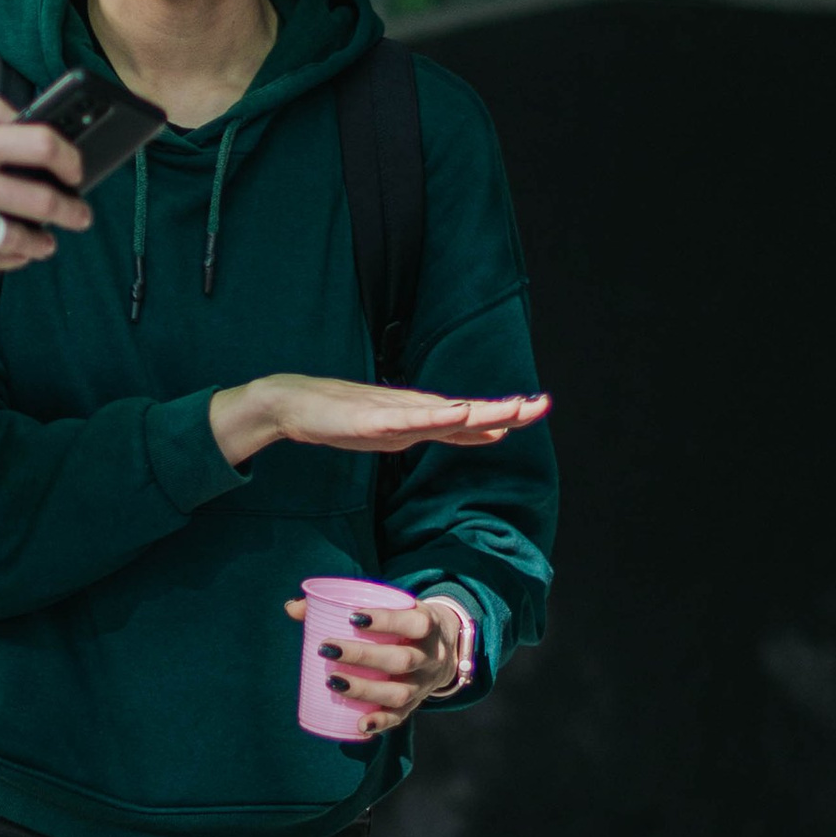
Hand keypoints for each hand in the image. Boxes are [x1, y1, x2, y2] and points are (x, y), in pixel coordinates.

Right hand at [0, 98, 88, 293]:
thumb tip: (27, 117)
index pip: (39, 144)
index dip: (69, 159)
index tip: (76, 171)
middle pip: (41, 200)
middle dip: (71, 211)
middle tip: (79, 215)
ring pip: (20, 239)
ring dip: (41, 242)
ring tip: (45, 241)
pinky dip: (7, 260)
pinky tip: (10, 255)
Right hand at [211, 375, 547, 468]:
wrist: (294, 404)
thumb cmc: (343, 417)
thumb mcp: (397, 431)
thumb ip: (437, 431)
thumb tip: (482, 432)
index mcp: (422, 415)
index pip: (472, 418)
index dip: (505, 414)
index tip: (538, 407)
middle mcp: (414, 410)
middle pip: (468, 413)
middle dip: (506, 410)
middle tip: (541, 404)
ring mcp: (394, 413)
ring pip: (446, 414)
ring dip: (480, 412)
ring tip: (511, 410)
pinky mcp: (372, 419)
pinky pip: (409, 420)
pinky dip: (435, 417)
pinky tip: (456, 414)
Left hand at [283, 591, 469, 736]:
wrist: (443, 646)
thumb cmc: (402, 622)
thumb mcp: (389, 606)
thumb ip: (343, 604)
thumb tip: (292, 608)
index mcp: (427, 624)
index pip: (414, 622)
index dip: (386, 620)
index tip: (352, 617)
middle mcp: (431, 656)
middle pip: (402, 659)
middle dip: (363, 656)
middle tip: (327, 648)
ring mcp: (424, 683)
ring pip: (399, 692)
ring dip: (365, 689)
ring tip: (333, 682)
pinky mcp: (416, 703)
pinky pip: (401, 716)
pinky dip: (381, 722)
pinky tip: (360, 725)